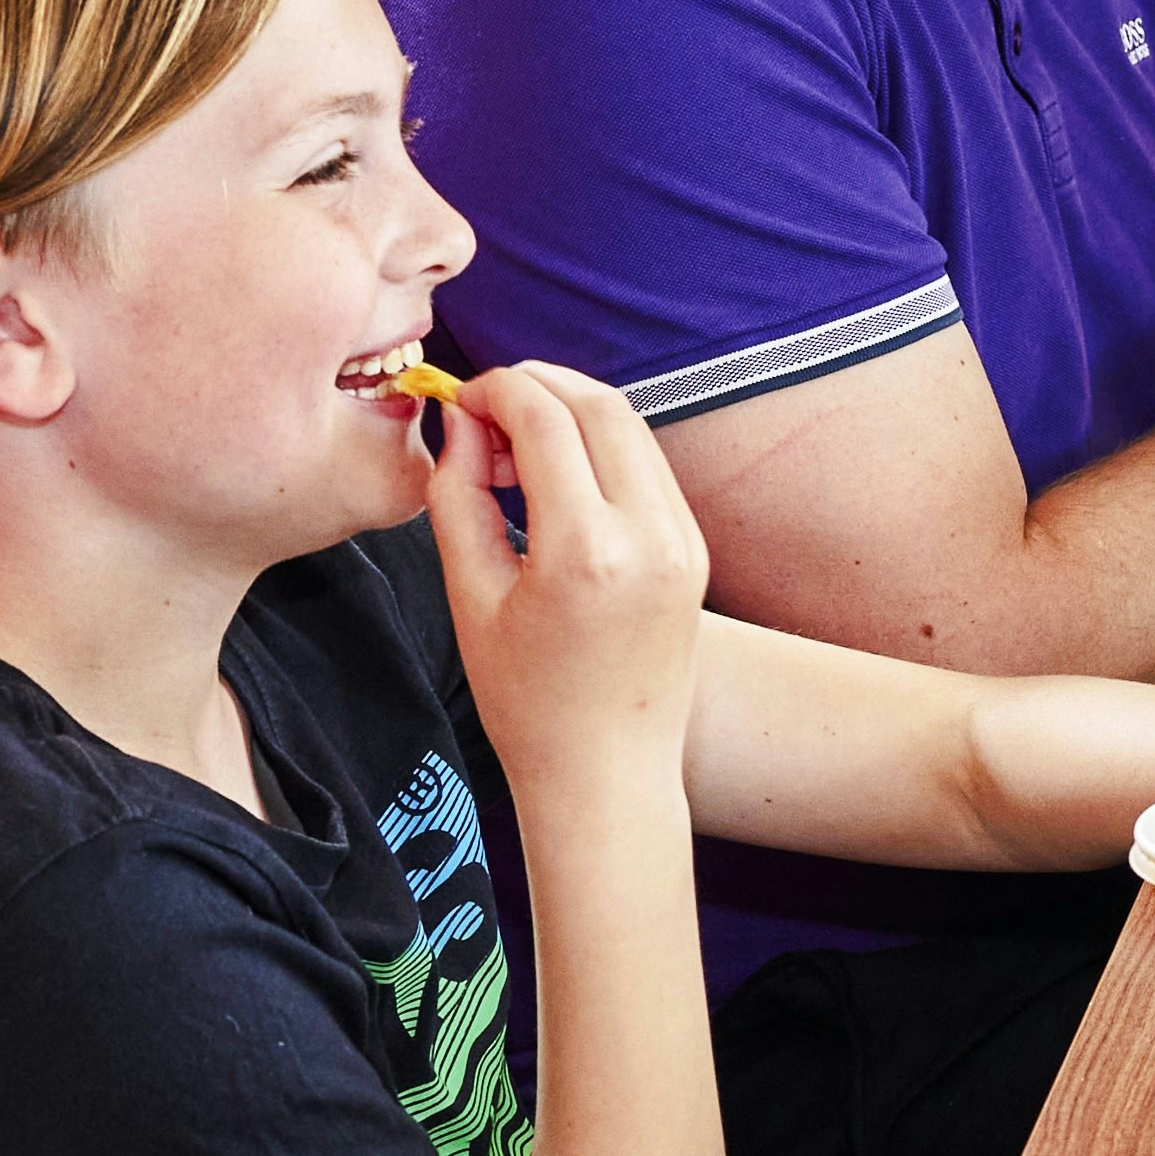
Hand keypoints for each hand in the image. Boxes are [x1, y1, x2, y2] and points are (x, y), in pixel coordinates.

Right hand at [426, 363, 711, 788]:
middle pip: (599, 404)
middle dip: (536, 384)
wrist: (607, 771)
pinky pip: (649, 467)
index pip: (545, 417)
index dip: (494, 390)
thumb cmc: (527, 701)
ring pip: (632, 427)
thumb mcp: (470, 595)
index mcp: (587, 550)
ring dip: (571, 411)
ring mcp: (685, 541)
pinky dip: (602, 447)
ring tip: (513, 449)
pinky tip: (555, 478)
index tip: (458, 399)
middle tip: (484, 407)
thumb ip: (460, 494)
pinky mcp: (696, 551)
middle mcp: (651, 536)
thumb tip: (461, 421)